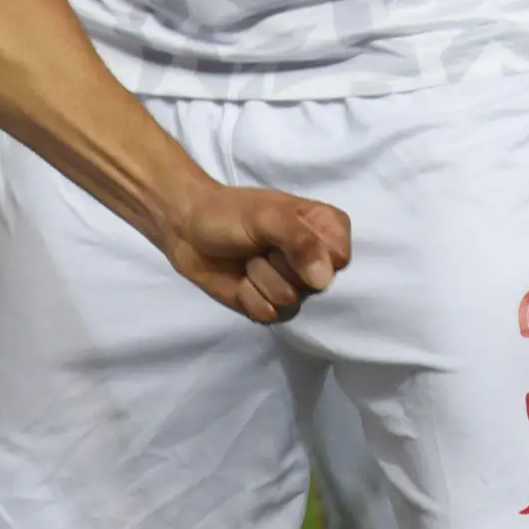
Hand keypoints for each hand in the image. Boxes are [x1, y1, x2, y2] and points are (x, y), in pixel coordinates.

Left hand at [157, 180, 350, 326]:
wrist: (187, 229)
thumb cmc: (229, 213)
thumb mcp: (266, 217)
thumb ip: (300, 240)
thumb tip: (324, 279)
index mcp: (324, 227)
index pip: (341, 258)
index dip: (315, 254)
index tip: (286, 237)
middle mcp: (314, 259)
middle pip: (317, 285)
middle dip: (281, 266)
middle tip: (261, 246)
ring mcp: (293, 285)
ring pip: (290, 301)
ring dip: (261, 279)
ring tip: (248, 259)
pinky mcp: (269, 305)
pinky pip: (269, 315)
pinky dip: (248, 296)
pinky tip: (239, 279)